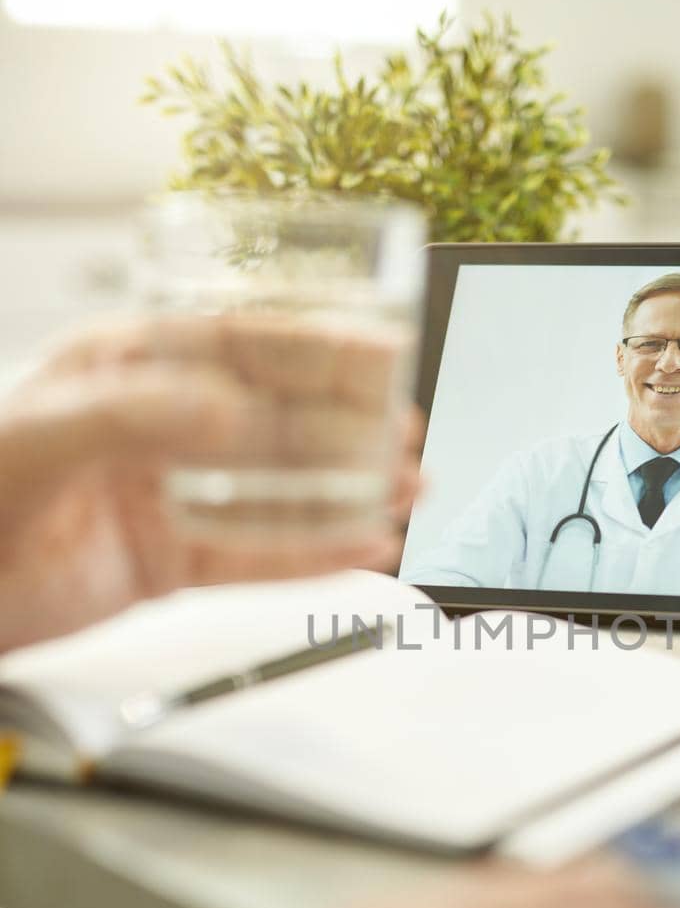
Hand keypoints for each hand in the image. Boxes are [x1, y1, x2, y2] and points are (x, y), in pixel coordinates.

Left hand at [0, 315, 421, 653]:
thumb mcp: (43, 436)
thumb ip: (136, 416)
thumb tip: (232, 411)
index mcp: (123, 367)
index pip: (238, 345)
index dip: (315, 346)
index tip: (382, 352)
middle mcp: (156, 425)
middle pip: (274, 415)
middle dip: (348, 421)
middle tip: (409, 430)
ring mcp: (169, 495)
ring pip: (277, 488)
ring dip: (347, 489)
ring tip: (409, 488)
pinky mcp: (171, 562)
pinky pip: (255, 558)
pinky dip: (312, 556)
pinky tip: (363, 547)